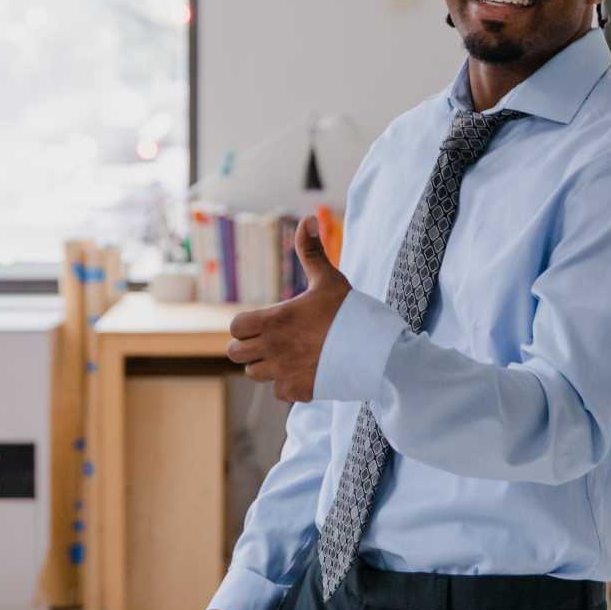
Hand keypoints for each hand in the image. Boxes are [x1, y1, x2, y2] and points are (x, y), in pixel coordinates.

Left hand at [227, 216, 350, 401]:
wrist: (375, 350)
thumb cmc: (350, 312)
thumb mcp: (329, 279)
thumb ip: (311, 251)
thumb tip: (308, 219)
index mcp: (276, 320)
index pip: (236, 327)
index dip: (244, 324)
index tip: (263, 321)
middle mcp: (273, 348)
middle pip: (234, 353)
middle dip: (247, 345)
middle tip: (269, 338)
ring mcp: (284, 371)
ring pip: (253, 373)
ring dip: (263, 365)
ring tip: (284, 354)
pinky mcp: (298, 390)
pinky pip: (277, 391)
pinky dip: (285, 383)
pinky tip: (301, 371)